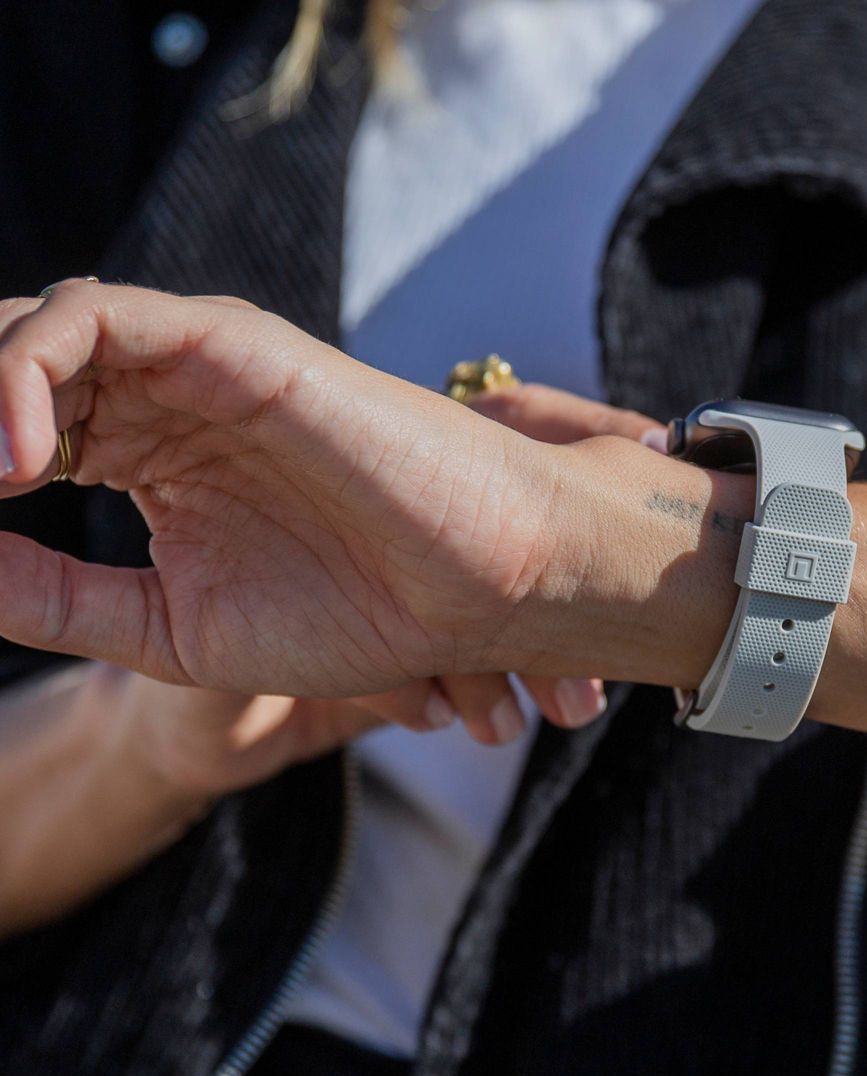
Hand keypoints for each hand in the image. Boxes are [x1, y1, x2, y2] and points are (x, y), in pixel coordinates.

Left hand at [0, 283, 747, 696]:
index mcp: (150, 459)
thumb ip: (52, 594)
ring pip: (35, 332)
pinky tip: (21, 460)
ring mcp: (195, 366)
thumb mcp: (169, 627)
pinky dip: (26, 367)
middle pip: (10, 373)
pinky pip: (94, 318)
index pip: (10, 436)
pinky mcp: (233, 342)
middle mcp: (163, 401)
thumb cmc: (357, 613)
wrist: (480, 590)